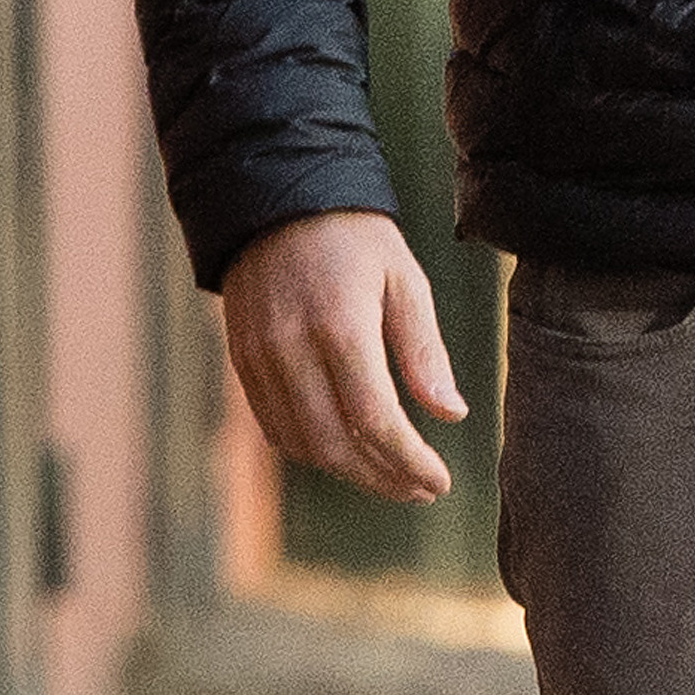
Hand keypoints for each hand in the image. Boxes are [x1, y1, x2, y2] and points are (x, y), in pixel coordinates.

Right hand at [220, 211, 465, 501]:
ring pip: (302, 444)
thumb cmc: (356, 239)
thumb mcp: (405, 280)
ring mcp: (259, 361)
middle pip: (336, 444)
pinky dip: (312, 451)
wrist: (279, 203)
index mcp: (341, 327)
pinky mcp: (242, 365)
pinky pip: (274, 428)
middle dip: (382, 478)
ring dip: (349, 472)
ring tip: (393, 477)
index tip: (440, 481)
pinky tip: (348, 453)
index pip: (375, 419)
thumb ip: (424, 351)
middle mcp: (292, 351)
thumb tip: (452, 415)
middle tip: (422, 490)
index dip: (408, 461)